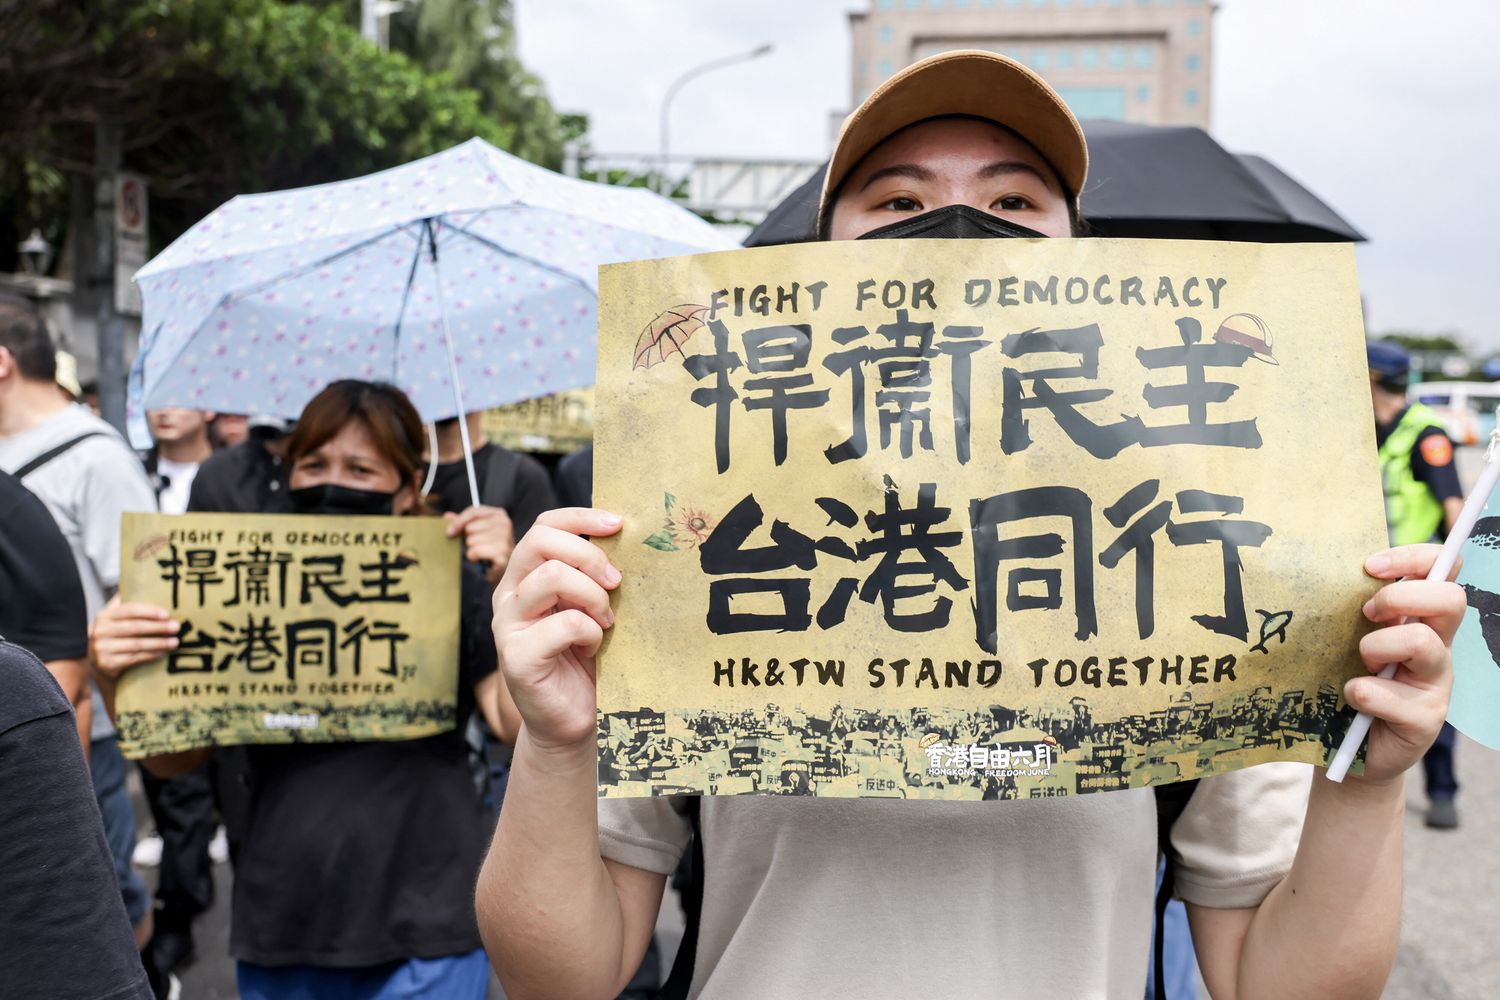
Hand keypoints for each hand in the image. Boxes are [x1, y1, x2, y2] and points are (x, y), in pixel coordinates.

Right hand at [89, 597, 179, 679]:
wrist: (98, 662)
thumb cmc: (113, 635)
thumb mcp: (114, 618)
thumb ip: (125, 604)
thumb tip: (143, 580)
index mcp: (104, 616)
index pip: (129, 610)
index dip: (149, 611)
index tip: (167, 614)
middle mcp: (100, 631)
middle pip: (135, 627)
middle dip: (158, 627)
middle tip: (176, 627)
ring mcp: (101, 648)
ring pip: (136, 644)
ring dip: (159, 643)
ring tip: (175, 642)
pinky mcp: (107, 663)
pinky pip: (133, 658)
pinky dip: (150, 655)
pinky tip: (162, 653)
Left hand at [446, 504, 514, 583]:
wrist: (503, 568)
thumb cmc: (488, 547)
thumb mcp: (476, 531)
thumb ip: (463, 522)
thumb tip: (447, 516)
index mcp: (499, 514)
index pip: (473, 511)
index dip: (458, 521)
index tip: (449, 532)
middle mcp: (504, 523)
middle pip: (470, 527)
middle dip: (469, 538)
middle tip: (478, 545)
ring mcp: (505, 538)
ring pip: (471, 540)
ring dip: (471, 549)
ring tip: (481, 553)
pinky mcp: (502, 553)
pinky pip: (475, 551)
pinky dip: (473, 557)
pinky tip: (481, 560)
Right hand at [491, 508, 621, 751]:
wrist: (572, 721)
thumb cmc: (585, 661)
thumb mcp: (591, 608)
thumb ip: (593, 576)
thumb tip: (625, 537)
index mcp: (526, 576)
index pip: (543, 525)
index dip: (579, 517)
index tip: (617, 523)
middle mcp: (510, 595)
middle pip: (540, 541)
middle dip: (588, 553)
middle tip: (616, 581)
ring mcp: (508, 625)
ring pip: (552, 577)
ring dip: (592, 595)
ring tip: (606, 621)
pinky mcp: (516, 656)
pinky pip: (564, 624)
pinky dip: (590, 633)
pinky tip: (592, 648)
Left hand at [1347, 544, 1465, 784]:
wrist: (1349, 747)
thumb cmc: (1346, 681)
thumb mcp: (1350, 638)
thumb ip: (1357, 607)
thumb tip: (1333, 568)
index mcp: (1421, 620)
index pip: (1442, 570)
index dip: (1415, 558)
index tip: (1371, 566)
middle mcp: (1437, 647)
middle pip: (1449, 598)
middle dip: (1399, 598)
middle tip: (1366, 614)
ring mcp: (1436, 684)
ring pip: (1421, 642)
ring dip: (1376, 647)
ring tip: (1359, 665)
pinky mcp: (1426, 720)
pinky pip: (1390, 695)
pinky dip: (1361, 693)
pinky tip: (1352, 701)